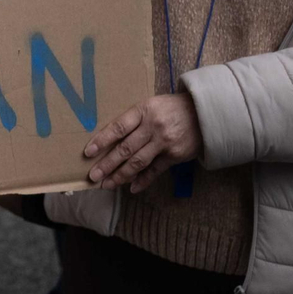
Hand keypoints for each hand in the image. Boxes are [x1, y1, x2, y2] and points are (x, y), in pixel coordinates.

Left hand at [84, 93, 201, 192]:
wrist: (204, 114)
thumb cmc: (171, 108)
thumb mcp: (151, 105)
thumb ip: (134, 120)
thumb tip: (111, 139)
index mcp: (143, 111)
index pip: (118, 128)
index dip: (102, 141)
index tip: (88, 153)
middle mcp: (153, 127)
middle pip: (125, 149)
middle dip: (107, 164)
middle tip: (93, 176)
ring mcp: (164, 142)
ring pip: (138, 162)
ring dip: (121, 175)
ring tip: (107, 184)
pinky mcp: (175, 156)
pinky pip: (155, 171)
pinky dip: (143, 180)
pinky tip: (132, 188)